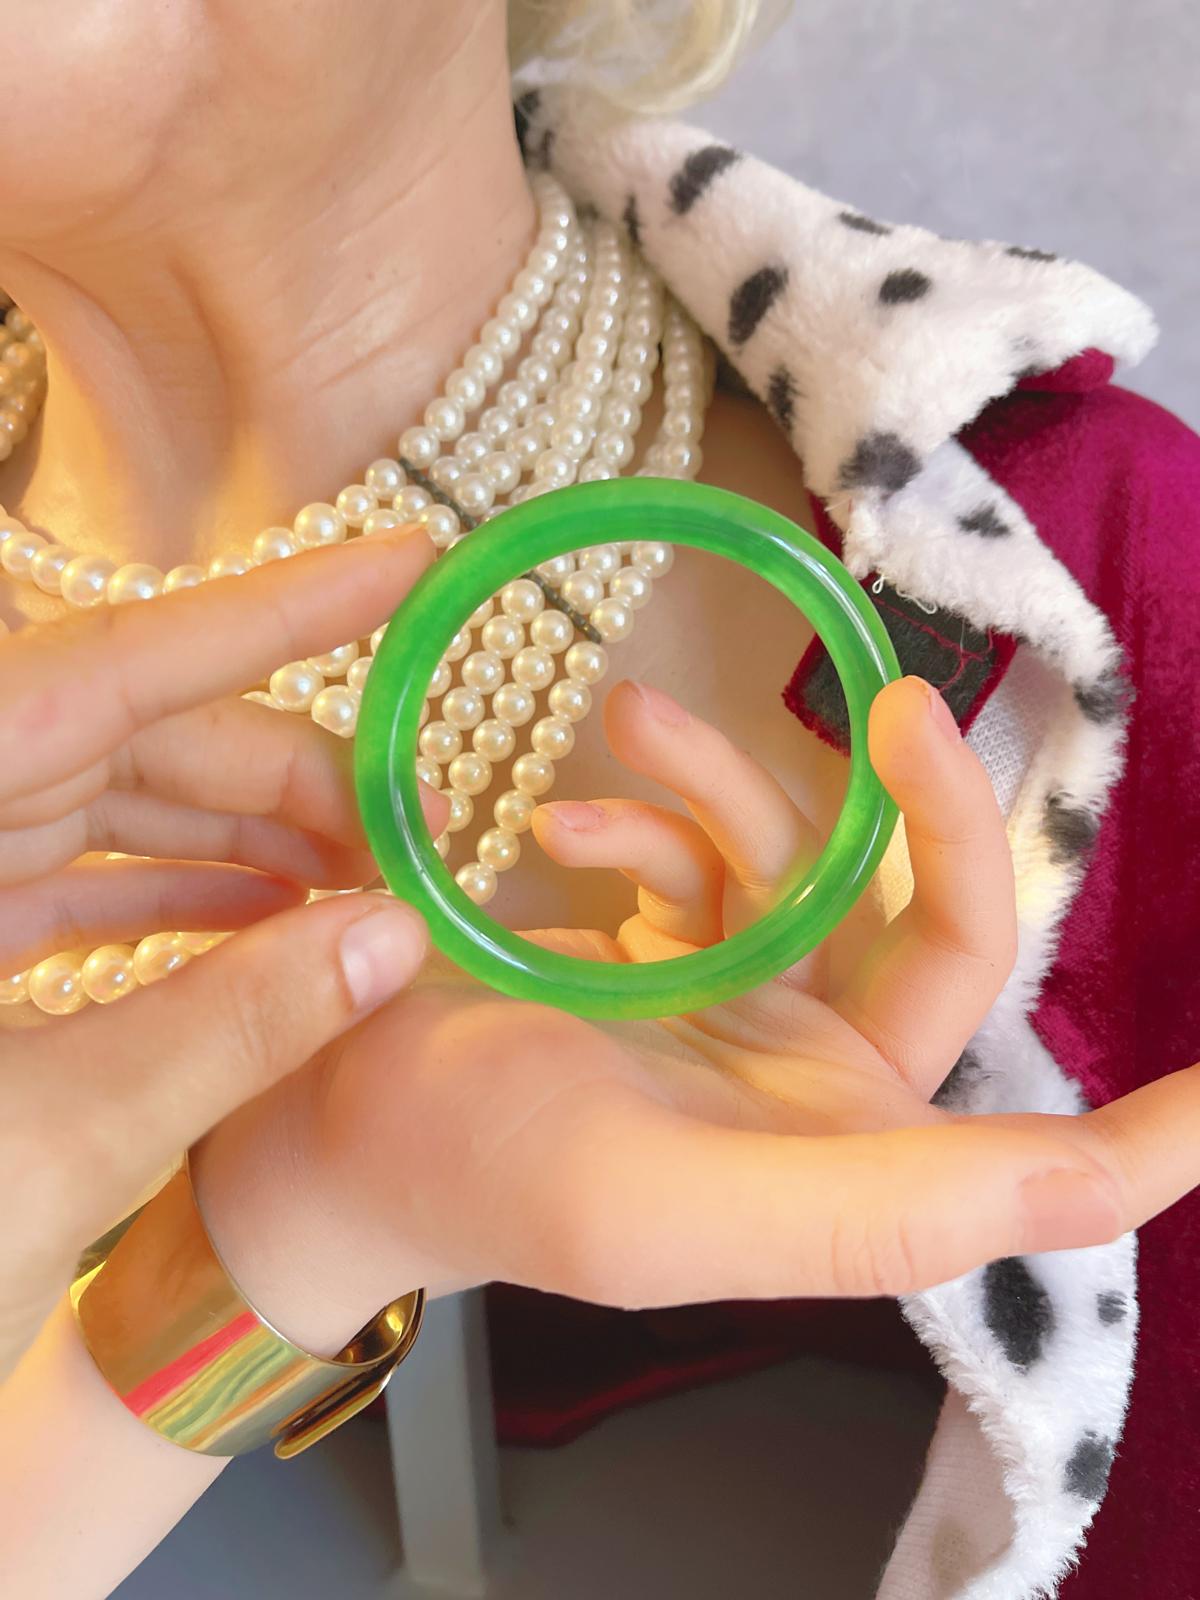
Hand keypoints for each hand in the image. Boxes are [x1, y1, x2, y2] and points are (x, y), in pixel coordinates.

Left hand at [0, 530, 443, 1378]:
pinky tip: (274, 928)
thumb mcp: (59, 1146)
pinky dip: (178, 899)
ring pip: (110, 806)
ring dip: (244, 842)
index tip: (401, 563)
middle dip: (284, 776)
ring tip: (363, 890)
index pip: (106, 667)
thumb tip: (395, 939)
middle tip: (413, 829)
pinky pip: (71, 878)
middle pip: (130, 739)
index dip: (270, 611)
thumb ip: (232, 1029)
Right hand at [195, 675, 1199, 1354]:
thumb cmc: (490, 1177)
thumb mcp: (676, 1212)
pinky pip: (704, 846)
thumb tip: (1105, 1180)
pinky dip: (645, 816)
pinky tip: (559, 822)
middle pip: (939, 928)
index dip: (1158, 1131)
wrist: (333, 1112)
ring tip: (623, 739)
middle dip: (932, 813)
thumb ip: (884, 1215)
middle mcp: (820, 1090)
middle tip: (904, 702)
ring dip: (726, 791)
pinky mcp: (670, 941)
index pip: (1046, 1156)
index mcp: (847, 1174)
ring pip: (805, 858)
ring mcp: (745, 1005)